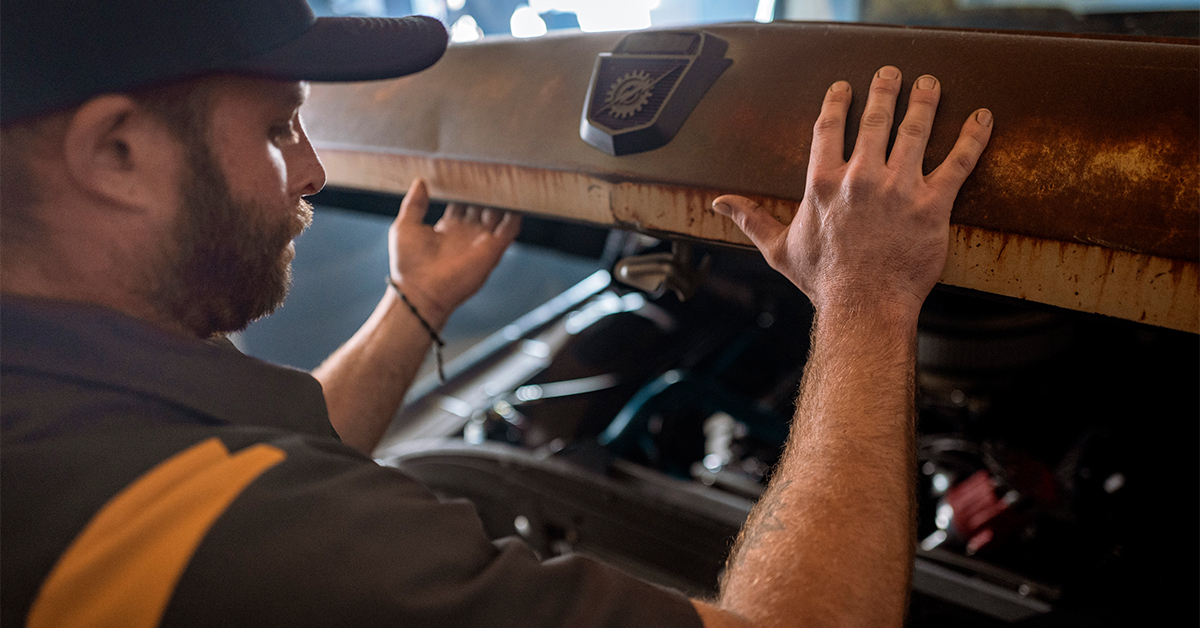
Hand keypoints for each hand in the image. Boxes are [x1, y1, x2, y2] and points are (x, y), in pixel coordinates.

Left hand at [389, 178, 520, 324]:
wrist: (420, 291)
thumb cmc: (408, 265)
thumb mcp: (405, 227)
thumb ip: (414, 204)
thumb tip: (420, 181)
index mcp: (447, 228)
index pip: (462, 203)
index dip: (465, 188)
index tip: (468, 170)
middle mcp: (466, 233)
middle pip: (482, 206)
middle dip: (486, 190)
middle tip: (491, 169)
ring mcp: (480, 241)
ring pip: (498, 215)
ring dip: (503, 200)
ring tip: (508, 179)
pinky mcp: (492, 250)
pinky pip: (509, 229)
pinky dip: (515, 215)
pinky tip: (518, 200)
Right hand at [712, 66, 991, 320]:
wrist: (863, 308)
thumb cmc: (823, 282)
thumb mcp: (778, 249)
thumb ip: (751, 219)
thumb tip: (720, 204)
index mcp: (822, 183)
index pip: (829, 128)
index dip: (837, 103)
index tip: (844, 88)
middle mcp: (859, 178)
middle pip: (874, 119)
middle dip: (884, 89)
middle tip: (891, 74)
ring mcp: (898, 189)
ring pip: (915, 130)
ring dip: (925, 101)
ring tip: (930, 84)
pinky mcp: (932, 204)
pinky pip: (958, 162)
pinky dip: (974, 137)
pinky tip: (983, 118)